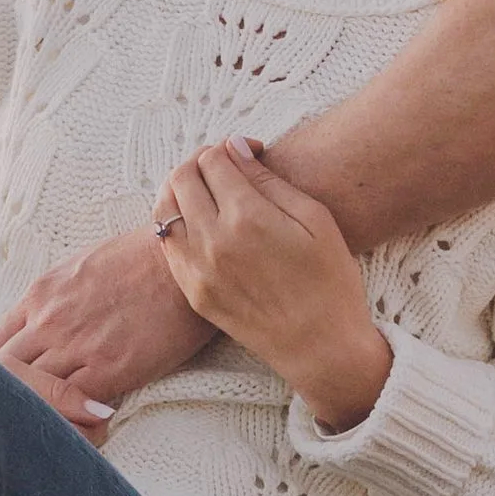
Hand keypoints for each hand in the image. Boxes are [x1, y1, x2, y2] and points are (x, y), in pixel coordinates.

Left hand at [0, 226, 215, 435]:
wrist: (181, 261)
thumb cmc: (138, 259)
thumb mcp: (78, 269)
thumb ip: (53, 300)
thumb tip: (40, 324)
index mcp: (38, 296)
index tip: (2, 388)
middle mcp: (48, 322)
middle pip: (4, 372)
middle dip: (6, 395)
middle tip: (14, 416)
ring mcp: (75, 347)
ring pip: (34, 392)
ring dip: (38, 411)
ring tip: (42, 431)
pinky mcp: (108, 369)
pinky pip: (72, 406)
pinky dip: (70, 420)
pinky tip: (75, 428)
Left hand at [150, 138, 391, 428]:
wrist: (322, 347)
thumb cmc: (330, 281)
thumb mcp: (315, 220)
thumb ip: (269, 180)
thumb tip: (235, 148)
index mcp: (247, 218)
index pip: (212, 159)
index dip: (231, 148)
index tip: (251, 154)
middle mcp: (213, 241)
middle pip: (181, 177)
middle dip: (202, 162)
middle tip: (227, 168)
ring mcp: (197, 269)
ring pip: (164, 207)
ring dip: (181, 189)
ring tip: (209, 191)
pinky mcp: (192, 291)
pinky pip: (167, 242)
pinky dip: (176, 222)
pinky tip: (201, 223)